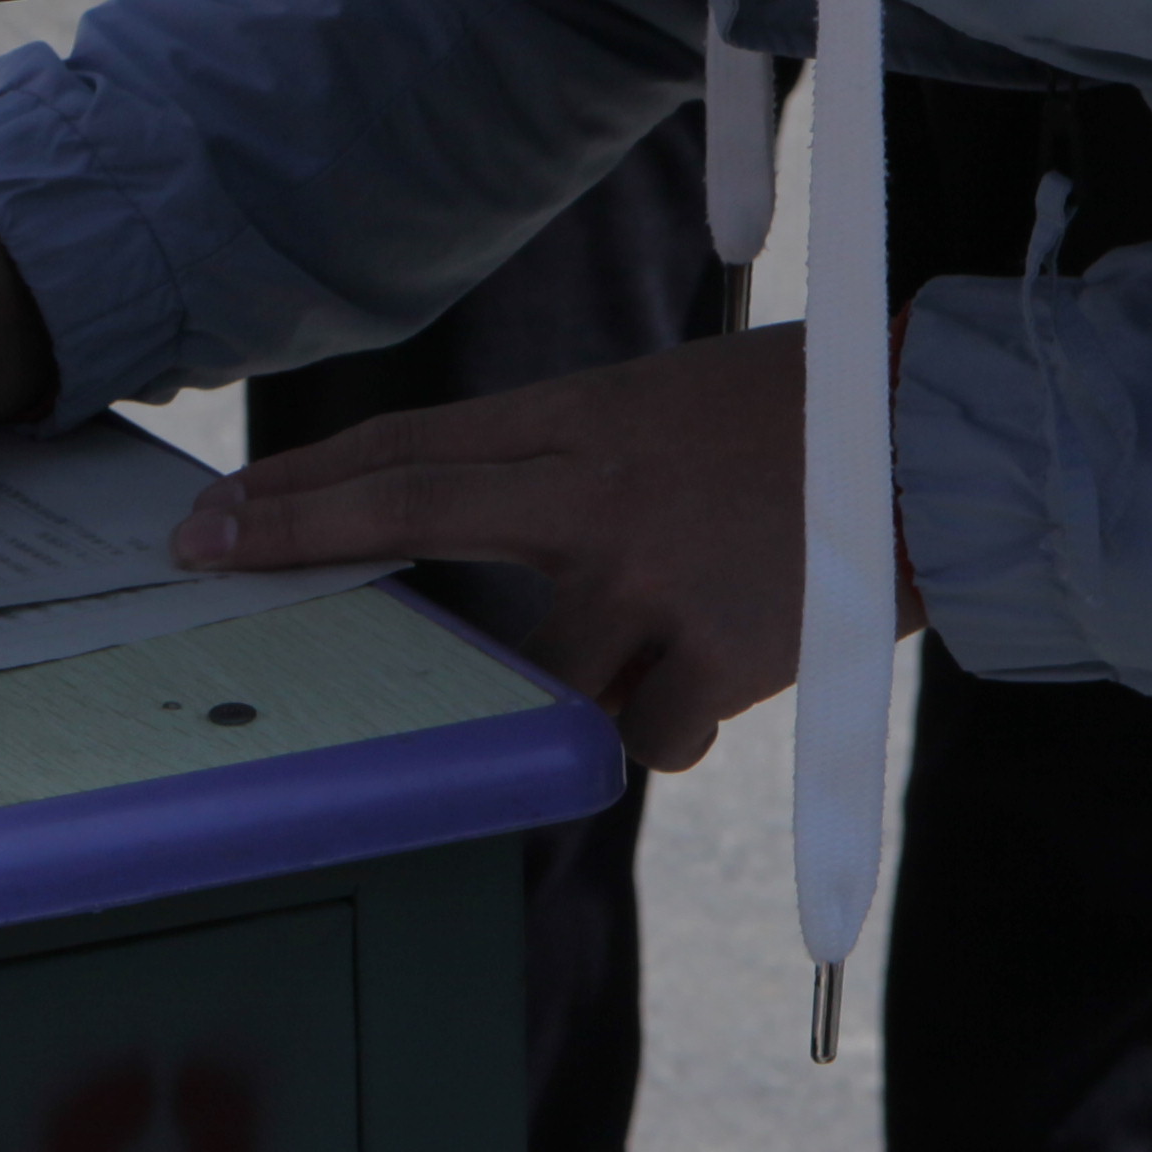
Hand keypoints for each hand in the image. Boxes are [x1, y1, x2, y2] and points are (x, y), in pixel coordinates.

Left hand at [175, 327, 907, 771]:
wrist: (944, 448)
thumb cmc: (802, 425)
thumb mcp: (664, 416)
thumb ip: (571, 481)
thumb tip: (506, 564)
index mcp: (580, 423)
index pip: (406, 450)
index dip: (302, 483)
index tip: (215, 510)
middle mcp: (591, 495)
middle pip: (406, 510)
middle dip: (295, 537)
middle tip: (208, 554)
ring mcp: (645, 580)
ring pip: (539, 674)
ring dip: (576, 688)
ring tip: (663, 645)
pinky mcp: (710, 658)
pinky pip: (646, 735)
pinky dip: (672, 727)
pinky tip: (723, 684)